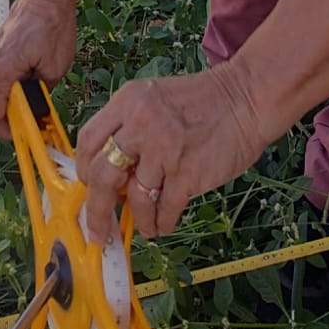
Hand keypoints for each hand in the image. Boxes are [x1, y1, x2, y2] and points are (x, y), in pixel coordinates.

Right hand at [0, 0, 76, 139]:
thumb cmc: (53, 24)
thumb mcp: (55, 67)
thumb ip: (42, 94)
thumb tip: (37, 111)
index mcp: (1, 70)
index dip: (5, 131)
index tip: (24, 132)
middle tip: (23, 122)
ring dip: (1, 105)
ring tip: (27, 105)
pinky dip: (3, 90)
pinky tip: (24, 87)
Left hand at [75, 62, 267, 242]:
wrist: (245, 98)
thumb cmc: (202, 100)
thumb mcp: (154, 99)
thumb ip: (130, 127)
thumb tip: (112, 172)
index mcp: (128, 101)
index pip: (88, 140)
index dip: (83, 169)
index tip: (87, 185)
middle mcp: (141, 123)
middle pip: (101, 174)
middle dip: (96, 209)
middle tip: (97, 229)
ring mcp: (164, 150)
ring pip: (135, 198)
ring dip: (138, 219)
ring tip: (145, 225)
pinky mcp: (187, 174)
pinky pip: (165, 209)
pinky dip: (161, 223)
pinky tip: (163, 224)